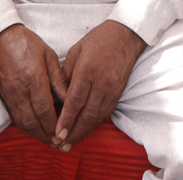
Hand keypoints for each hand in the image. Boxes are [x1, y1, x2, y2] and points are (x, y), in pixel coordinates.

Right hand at [0, 24, 67, 146]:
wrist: (2, 38)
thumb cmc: (28, 44)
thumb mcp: (49, 56)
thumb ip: (59, 80)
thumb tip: (70, 98)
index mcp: (33, 78)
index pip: (44, 109)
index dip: (54, 124)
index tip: (63, 133)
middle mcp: (20, 90)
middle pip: (33, 120)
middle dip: (45, 135)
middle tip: (57, 143)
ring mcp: (10, 94)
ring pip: (22, 122)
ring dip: (35, 134)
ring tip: (48, 140)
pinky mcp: (4, 96)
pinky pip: (15, 117)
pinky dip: (26, 127)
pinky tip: (35, 129)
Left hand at [53, 20, 145, 151]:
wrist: (125, 37)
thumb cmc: (98, 40)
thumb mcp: (76, 51)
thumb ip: (66, 73)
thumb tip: (57, 94)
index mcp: (88, 71)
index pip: (75, 101)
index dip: (66, 120)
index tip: (57, 133)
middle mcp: (101, 84)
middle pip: (86, 115)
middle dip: (73, 133)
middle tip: (61, 146)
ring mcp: (111, 90)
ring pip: (96, 118)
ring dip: (83, 133)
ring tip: (70, 143)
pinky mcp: (117, 94)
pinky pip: (104, 114)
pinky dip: (93, 125)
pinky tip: (84, 130)